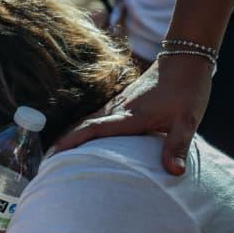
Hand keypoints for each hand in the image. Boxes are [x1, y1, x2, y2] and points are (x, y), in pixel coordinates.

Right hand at [55, 55, 212, 174]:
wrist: (186, 59)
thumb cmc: (188, 91)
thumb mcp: (188, 120)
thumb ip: (177, 146)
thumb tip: (174, 173)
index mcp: (130, 116)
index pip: (94, 129)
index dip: (72, 142)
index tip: (53, 154)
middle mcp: (118, 109)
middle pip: (82, 126)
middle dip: (62, 144)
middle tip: (45, 164)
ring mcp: (116, 104)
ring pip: (85, 122)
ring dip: (69, 137)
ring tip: (54, 156)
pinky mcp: (119, 103)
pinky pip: (93, 119)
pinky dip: (80, 130)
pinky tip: (76, 140)